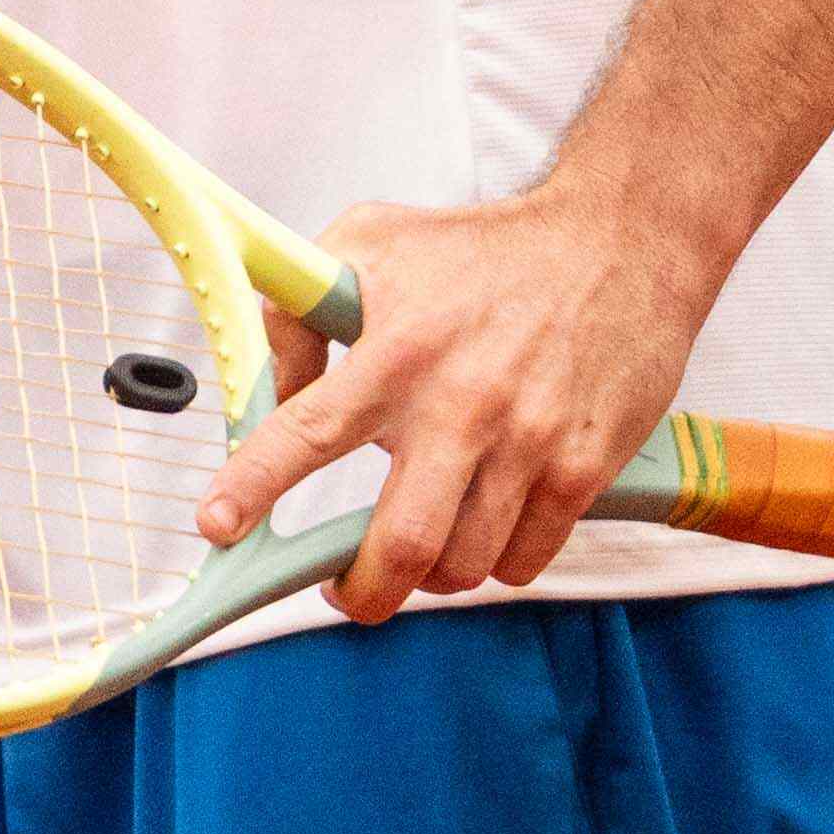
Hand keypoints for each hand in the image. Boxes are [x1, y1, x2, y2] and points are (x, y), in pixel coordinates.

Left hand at [195, 181, 723, 623]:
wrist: (616, 241)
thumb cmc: (478, 248)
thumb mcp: (366, 245)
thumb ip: (298, 318)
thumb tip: (260, 397)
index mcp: (396, 351)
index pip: (308, 431)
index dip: (254, 486)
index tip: (217, 526)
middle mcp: (460, 405)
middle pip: (400, 543)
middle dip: (359, 591)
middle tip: (342, 592)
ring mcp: (529, 442)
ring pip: (464, 565)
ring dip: (429, 577)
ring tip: (416, 550)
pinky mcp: (585, 466)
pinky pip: (527, 558)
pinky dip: (495, 563)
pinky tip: (483, 531)